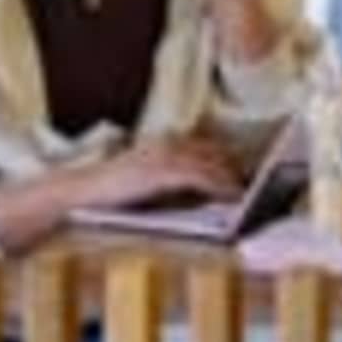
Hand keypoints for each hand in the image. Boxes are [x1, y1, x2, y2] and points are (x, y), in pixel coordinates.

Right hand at [82, 136, 245, 209]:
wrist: (79, 192)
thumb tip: (208, 193)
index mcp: (166, 144)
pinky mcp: (161, 171)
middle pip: (216, 153)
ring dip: (234, 179)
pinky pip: (200, 177)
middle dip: (238, 169)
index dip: (230, 160)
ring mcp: (165, 156)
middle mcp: (168, 145)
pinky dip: (219, 186)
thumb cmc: (113, 194)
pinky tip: (233, 197)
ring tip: (252, 195)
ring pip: (212, 164)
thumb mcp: (149, 183)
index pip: (208, 147)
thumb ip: (175, 182)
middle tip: (261, 186)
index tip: (251, 173)